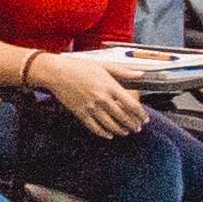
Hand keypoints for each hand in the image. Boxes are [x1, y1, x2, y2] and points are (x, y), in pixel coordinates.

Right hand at [35, 50, 149, 138]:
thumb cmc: (80, 67)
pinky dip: (103, 133)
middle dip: (132, 124)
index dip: (140, 114)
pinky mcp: (80, 113)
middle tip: (137, 128)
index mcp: (110, 86)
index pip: (131, 104)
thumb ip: (124, 72)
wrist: (57, 73)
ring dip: (120, 130)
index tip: (145, 119)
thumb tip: (141, 73)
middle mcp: (102, 98)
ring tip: (126, 132)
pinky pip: (94, 127)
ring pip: (110, 124)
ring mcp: (90, 107)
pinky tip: (109, 135)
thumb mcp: (104, 66)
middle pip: (122, 117)